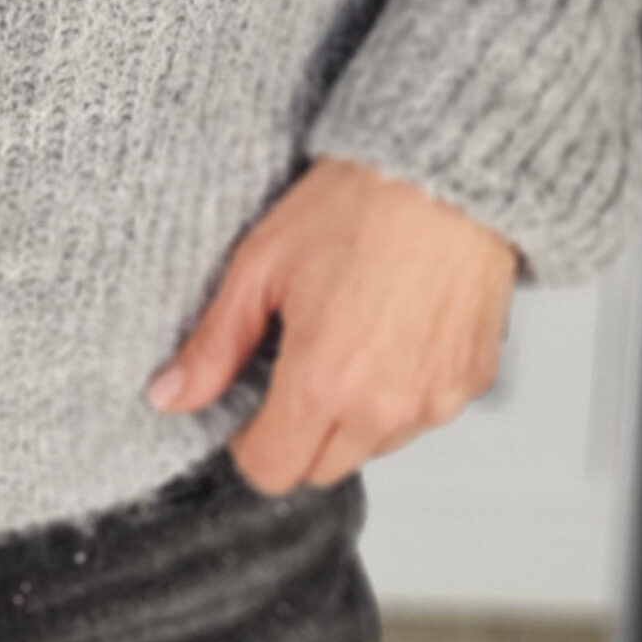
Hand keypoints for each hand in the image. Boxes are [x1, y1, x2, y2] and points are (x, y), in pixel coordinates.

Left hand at [145, 155, 517, 492]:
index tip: (251, 402)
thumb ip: (215, 344)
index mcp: (323, 383)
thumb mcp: (261, 265)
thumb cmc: (359, 204)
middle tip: (298, 364)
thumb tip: (170, 396)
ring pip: (373, 446)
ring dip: (352, 416)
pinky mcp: (471, 383)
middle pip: (321, 468)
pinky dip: (400, 392)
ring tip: (349, 340)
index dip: (250, 440)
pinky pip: (422, 416)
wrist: (445, 171)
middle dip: (299, 431)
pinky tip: (391, 334)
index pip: (271, 470)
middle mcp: (384, 406)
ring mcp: (435, 400)